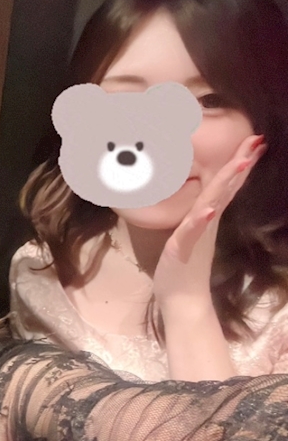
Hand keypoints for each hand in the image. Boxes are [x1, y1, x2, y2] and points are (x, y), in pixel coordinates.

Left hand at [152, 134, 266, 306]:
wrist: (183, 300)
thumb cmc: (182, 267)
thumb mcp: (188, 233)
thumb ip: (197, 216)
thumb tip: (204, 200)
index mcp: (207, 217)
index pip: (225, 186)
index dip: (238, 164)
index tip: (254, 141)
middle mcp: (207, 223)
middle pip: (225, 189)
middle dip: (240, 164)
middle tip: (257, 141)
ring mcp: (198, 235)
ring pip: (213, 204)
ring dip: (225, 184)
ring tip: (240, 164)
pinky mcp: (184, 248)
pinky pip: (192, 232)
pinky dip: (200, 220)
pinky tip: (208, 210)